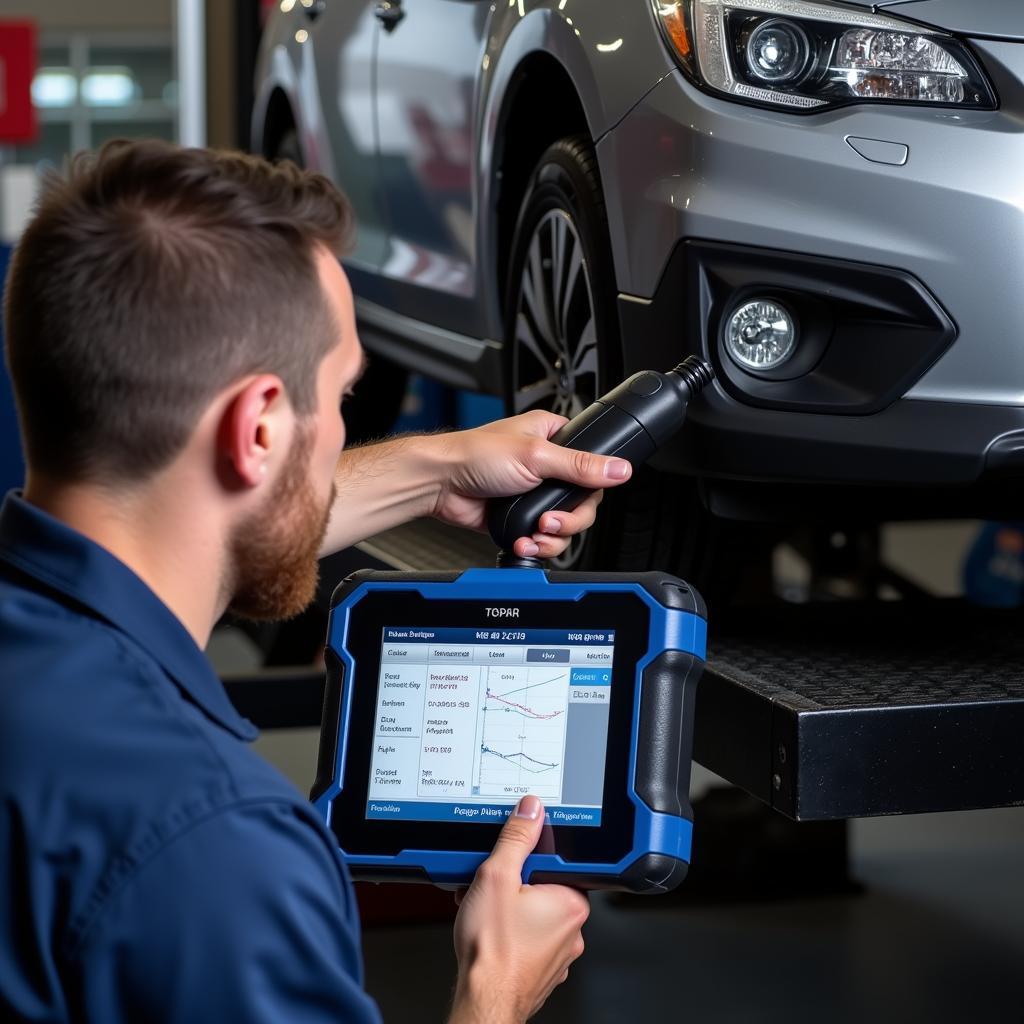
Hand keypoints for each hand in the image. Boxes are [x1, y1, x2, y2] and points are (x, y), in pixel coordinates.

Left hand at [432, 411, 631, 559]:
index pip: (592, 465)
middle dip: (569, 520)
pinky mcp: (521, 517)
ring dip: (551, 537)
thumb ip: (580, 466)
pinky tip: (524, 541)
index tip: (582, 499)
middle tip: (550, 522)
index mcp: (553, 438)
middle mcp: (546, 466)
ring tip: (534, 535)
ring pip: (564, 525)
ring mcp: (534, 494)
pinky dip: (536, 545)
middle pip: (582, 504)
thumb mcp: (535, 456)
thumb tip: (619, 468)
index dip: (592, 488)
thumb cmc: (475, 456)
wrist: (440, 484)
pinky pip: (543, 538)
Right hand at [449, 796, 588, 1023]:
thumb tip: (530, 810)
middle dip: (513, 882)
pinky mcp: (542, 969)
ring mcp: (559, 952)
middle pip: (542, 886)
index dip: (527, 856)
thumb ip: (516, 838)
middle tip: (491, 886)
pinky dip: (509, 930)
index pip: (556, 860)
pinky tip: (489, 930)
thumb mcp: (498, 876)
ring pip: (533, 913)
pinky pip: (528, 937)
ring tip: (484, 910)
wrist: (483, 1000)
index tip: (511, 859)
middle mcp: (573, 929)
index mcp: (571, 902)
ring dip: (508, 906)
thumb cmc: (493, 950)